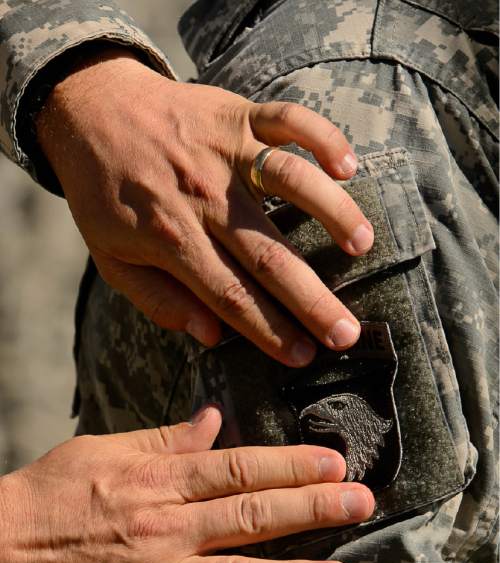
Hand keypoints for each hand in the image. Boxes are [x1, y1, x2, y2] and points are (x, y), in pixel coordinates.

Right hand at [0, 407, 373, 562]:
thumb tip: (213, 421)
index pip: (238, 469)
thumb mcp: (103, 451)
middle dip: (312, 510)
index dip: (291, 466)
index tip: (334, 463)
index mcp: (158, 484)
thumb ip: (165, 441)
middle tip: (362, 503)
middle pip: (250, 517)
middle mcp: (164, 530)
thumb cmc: (47, 493)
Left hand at [37, 49, 373, 366]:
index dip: (268, 330)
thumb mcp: (110, 259)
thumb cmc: (105, 195)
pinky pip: (287, 119)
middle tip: (347, 333)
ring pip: (289, 181)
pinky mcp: (236, 113)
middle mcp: (204, 197)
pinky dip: (321, 136)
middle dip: (311, 300)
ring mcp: (223, 151)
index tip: (303, 357)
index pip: (231, 295)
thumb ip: (158, 301)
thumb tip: (211, 336)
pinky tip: (348, 166)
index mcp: (171, 238)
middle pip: (267, 255)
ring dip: (331, 213)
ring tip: (362, 246)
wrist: (92, 112)